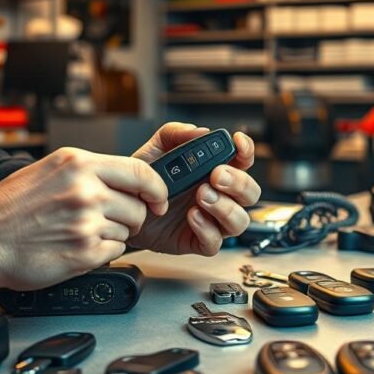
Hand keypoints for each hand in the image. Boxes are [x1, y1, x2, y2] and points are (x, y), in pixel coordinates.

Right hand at [0, 147, 167, 289]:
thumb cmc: (10, 208)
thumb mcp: (49, 170)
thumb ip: (88, 171)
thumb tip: (125, 179)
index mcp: (78, 163)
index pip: (141, 171)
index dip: (156, 188)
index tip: (158, 198)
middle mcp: (85, 189)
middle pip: (138, 205)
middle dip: (128, 216)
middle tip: (103, 220)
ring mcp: (85, 221)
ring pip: (127, 230)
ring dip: (110, 235)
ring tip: (78, 232)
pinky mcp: (84, 251)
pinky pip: (115, 252)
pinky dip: (101, 253)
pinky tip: (76, 246)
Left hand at [127, 122, 260, 255]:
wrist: (123, 210)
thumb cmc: (144, 182)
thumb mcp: (153, 151)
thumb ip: (174, 134)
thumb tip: (200, 132)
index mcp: (214, 171)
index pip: (242, 160)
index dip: (246, 151)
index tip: (237, 143)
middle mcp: (219, 196)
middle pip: (250, 192)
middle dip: (239, 182)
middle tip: (216, 176)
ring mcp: (211, 220)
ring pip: (240, 220)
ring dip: (225, 207)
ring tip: (201, 196)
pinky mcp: (198, 241)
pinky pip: (215, 242)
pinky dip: (207, 229)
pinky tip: (191, 216)